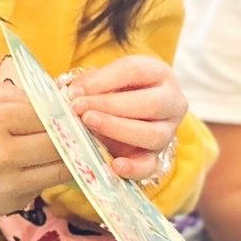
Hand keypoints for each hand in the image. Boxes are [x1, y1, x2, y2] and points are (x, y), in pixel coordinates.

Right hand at [0, 84, 66, 226]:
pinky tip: (24, 166)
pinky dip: (41, 174)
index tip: (69, 108)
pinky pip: (42, 185)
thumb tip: (55, 99)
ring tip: (56, 145)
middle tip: (73, 126)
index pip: (49, 113)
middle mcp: (4, 156)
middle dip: (70, 132)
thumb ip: (13, 96)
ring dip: (64, 156)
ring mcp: (9, 185)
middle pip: (62, 142)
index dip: (62, 110)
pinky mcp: (11, 205)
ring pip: (62, 168)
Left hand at [68, 55, 186, 180]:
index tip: (74, 91)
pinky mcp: (157, 157)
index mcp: (158, 74)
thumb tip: (69, 93)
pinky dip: (134, 168)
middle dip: (110, 106)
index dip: (103, 80)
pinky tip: (115, 165)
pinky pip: (151, 166)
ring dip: (117, 129)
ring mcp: (168, 131)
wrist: (122, 112)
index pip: (136, 71)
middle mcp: (171, 102)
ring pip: (154, 134)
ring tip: (88, 124)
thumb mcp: (102, 79)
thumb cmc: (110, 89)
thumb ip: (88, 83)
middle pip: (151, 104)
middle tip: (79, 108)